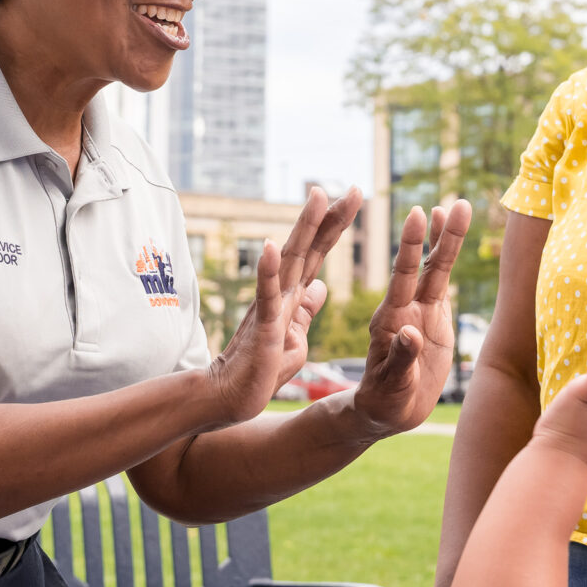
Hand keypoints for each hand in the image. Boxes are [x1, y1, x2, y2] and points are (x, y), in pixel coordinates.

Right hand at [266, 186, 363, 396]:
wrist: (232, 396)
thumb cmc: (263, 368)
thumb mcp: (295, 336)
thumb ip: (306, 310)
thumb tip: (322, 286)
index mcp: (294, 296)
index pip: (318, 253)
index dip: (335, 225)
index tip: (354, 196)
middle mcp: (282, 293)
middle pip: (308, 247)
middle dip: (330, 218)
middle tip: (355, 190)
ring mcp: (270, 306)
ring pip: (288, 260)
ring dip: (303, 228)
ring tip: (318, 197)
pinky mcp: (262, 327)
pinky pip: (265, 295)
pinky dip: (267, 270)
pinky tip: (269, 247)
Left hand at [343, 200, 472, 436]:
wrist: (387, 409)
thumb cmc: (382, 399)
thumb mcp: (389, 383)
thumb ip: (400, 358)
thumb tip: (411, 333)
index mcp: (389, 319)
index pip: (403, 276)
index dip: (411, 247)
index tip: (417, 216)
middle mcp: (405, 307)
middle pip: (426, 265)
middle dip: (439, 235)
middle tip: (453, 203)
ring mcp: (421, 310)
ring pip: (437, 270)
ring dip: (447, 240)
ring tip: (458, 206)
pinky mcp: (435, 318)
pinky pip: (442, 284)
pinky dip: (446, 260)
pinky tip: (450, 236)